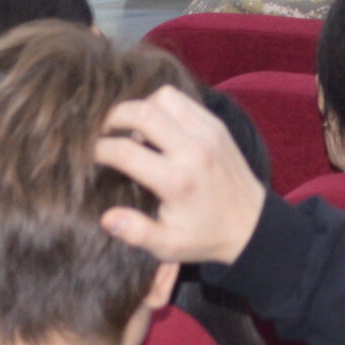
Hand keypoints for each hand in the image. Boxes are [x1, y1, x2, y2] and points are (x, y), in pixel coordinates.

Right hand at [96, 86, 265, 265]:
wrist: (251, 223)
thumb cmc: (204, 236)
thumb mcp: (168, 246)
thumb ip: (136, 232)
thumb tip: (106, 217)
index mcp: (176, 181)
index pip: (125, 151)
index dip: (100, 149)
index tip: (93, 156)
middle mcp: (192, 150)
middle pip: (143, 113)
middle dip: (114, 117)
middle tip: (104, 132)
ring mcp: (207, 133)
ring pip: (164, 97)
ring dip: (141, 107)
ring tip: (132, 128)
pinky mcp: (216, 124)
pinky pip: (183, 100)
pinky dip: (163, 105)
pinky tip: (156, 125)